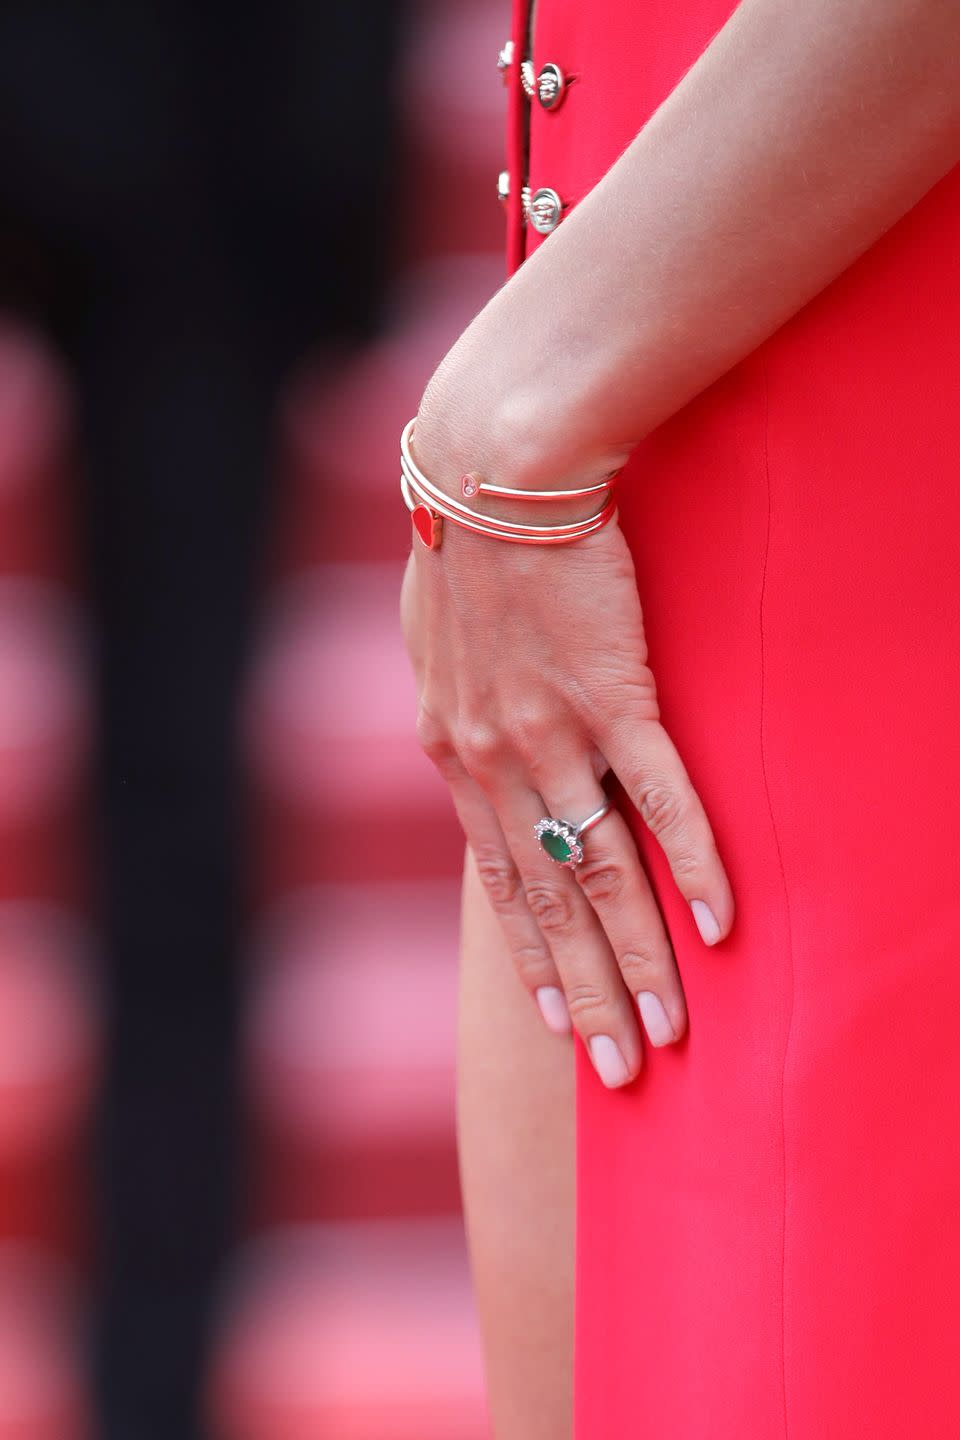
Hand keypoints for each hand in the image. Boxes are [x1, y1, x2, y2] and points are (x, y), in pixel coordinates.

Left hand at [400, 400, 734, 1087]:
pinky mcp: (613, 696)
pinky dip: (694, 864)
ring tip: (675, 1028)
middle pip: (554, 902)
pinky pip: (660, 798)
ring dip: (642, 957)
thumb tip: (460, 745)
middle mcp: (497, 763)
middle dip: (590, 992)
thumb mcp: (433, 645)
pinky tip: (725, 922)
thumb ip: (453, 709)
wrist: (490, 472)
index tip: (560, 1021)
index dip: (536, 958)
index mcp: (455, 755)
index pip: (503, 882)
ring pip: (604, 870)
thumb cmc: (464, 550)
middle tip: (623, 1071)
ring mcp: (554, 734)